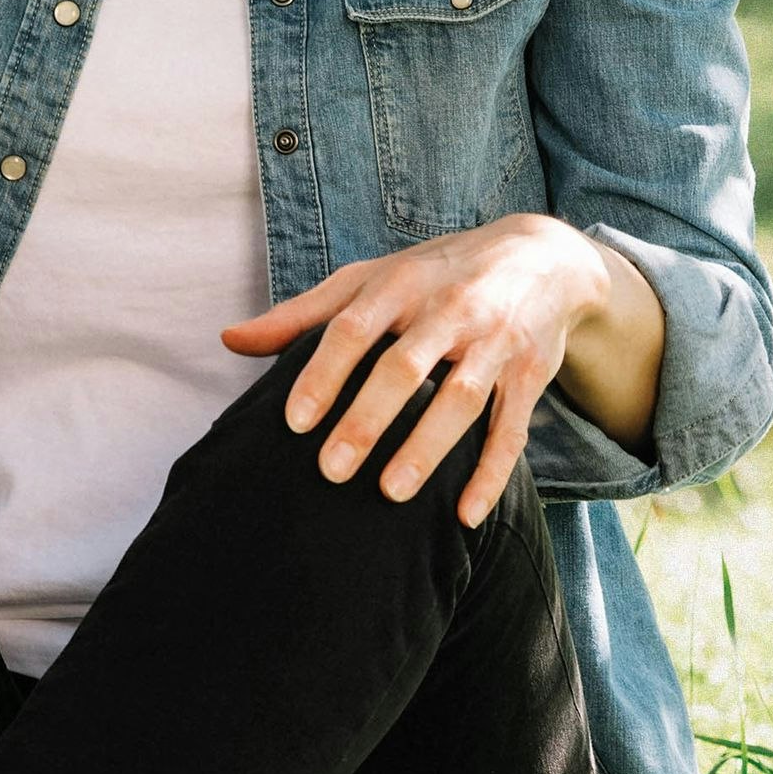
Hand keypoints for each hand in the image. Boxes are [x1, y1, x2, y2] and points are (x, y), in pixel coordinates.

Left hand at [216, 214, 620, 526]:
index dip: (323, 373)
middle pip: (405, 368)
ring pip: (461, 399)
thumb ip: (302, 315)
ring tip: (391, 493)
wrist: (542, 257)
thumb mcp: (371, 280)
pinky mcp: (530, 375)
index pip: (354, 328)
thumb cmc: (435, 275)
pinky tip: (465, 515)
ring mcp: (494, 343)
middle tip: (331, 470)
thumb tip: (230, 339)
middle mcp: (449, 310)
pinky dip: (492, 474)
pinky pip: (512, 430)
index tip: (294, 423)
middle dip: (368, 420)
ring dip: (427, 448)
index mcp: (400, 285)